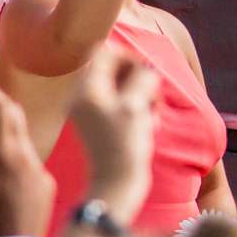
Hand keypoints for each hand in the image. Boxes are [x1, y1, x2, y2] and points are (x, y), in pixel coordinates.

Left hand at [69, 48, 157, 221]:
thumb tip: (144, 68)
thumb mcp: (135, 106)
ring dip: (142, 95)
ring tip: (153, 114)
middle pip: (113, 70)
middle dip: (138, 79)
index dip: (129, 58)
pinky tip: (149, 125)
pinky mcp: (101, 125)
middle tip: (154, 98)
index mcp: (85, 90)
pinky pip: (121, 105)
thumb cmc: (125, 145)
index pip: (103, 53)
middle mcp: (82, 97)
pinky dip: (137, 109)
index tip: (146, 75)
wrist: (116, 184)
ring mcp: (90, 112)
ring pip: (121, 88)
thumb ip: (139, 79)